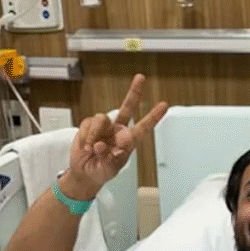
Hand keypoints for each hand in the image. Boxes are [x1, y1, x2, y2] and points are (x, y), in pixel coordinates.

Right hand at [66, 75, 167, 194]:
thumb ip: (108, 158)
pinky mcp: (90, 125)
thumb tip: (102, 145)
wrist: (84, 172)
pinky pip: (88, 124)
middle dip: (134, 92)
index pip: (143, 127)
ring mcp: (105, 127)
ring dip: (94, 134)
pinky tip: (85, 147)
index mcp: (128, 141)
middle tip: (141, 78)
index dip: (154, 116)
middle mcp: (118, 130)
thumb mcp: (109, 169)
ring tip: (91, 149)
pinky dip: (85, 137)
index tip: (164, 105)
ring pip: (101, 118)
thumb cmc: (101, 171)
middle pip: (128, 107)